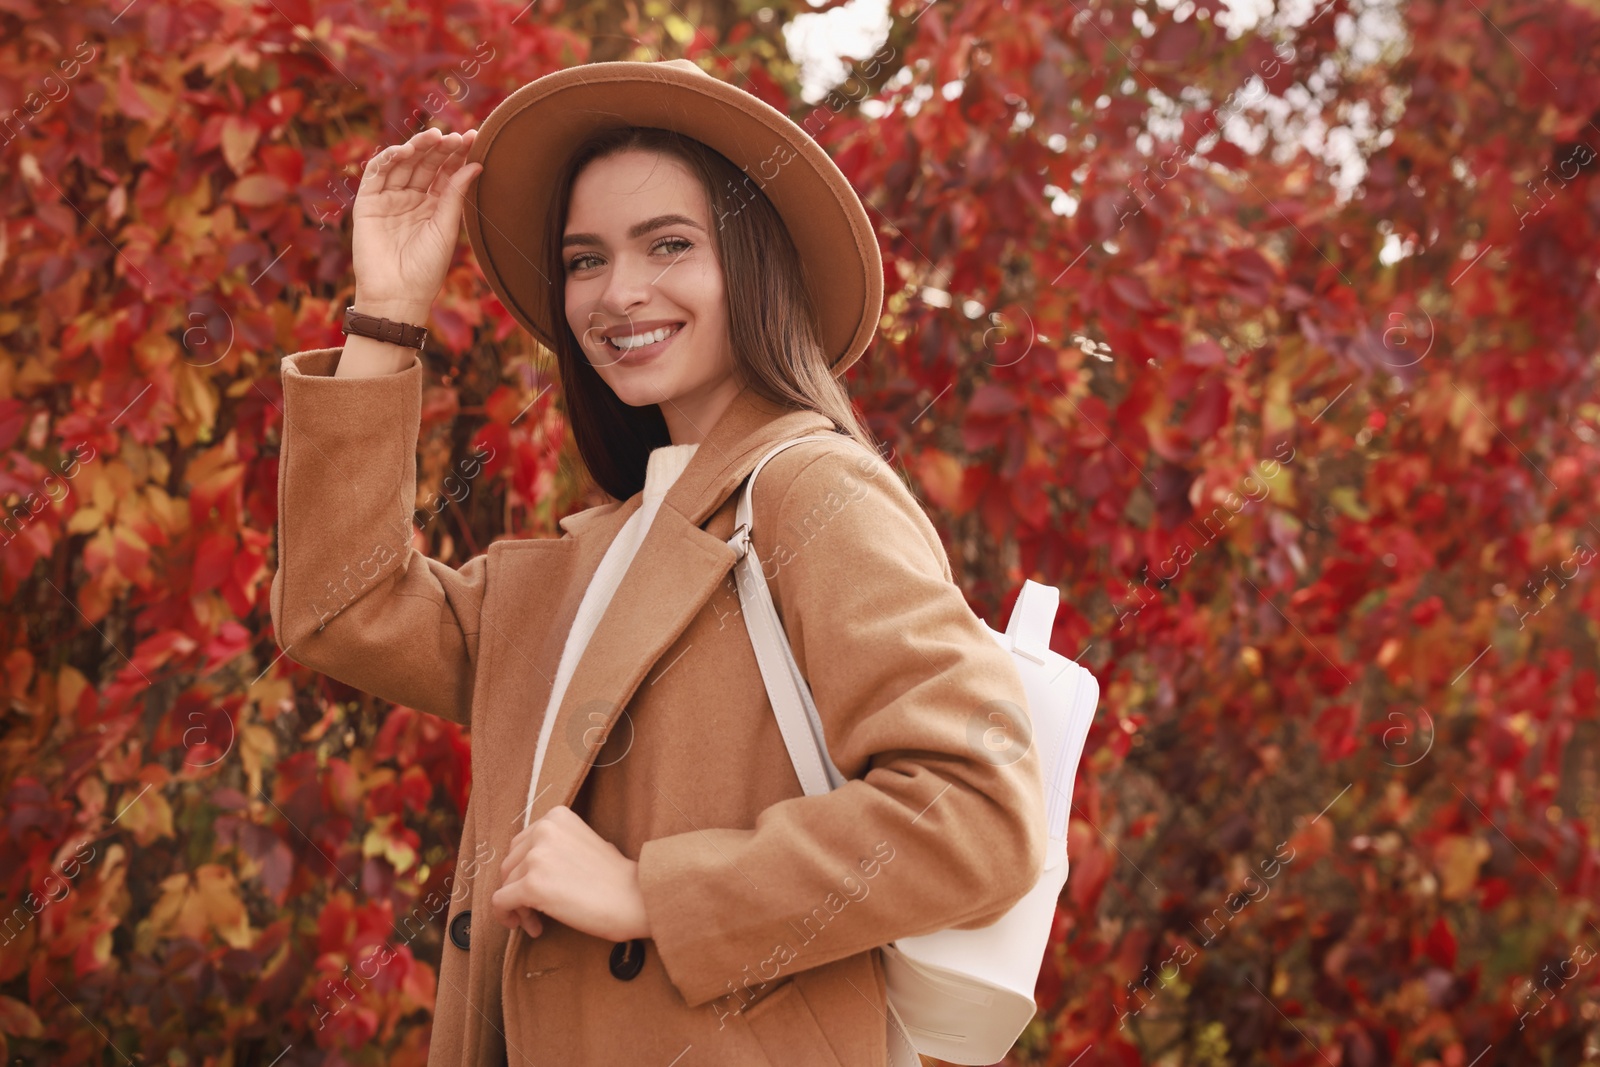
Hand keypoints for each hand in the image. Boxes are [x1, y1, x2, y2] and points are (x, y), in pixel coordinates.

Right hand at [351, 127, 480, 319]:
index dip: (457, 155)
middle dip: (439, 148)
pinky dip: (388, 159)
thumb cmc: (426, 269)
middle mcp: (411, 198)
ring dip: (416, 148)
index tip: (474, 138)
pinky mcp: (367, 203)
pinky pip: (376, 174)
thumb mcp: (446, 228)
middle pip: (425, 164)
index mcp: (433, 205)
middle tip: (454, 136)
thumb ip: (455, 195)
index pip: (445, 173)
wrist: (398, 295)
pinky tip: (405, 151)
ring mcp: (389, 199)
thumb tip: (476, 164)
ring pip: (402, 164)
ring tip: (433, 137)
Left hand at [491, 806, 651, 943]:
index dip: (524, 870)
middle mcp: (544, 830)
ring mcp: (536, 856)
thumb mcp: (583, 843)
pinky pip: (500, 903)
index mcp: (557, 816)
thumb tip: (527, 867)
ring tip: (538, 922)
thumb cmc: (616, 878)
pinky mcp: (531, 884)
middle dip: (518, 889)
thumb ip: (555, 846)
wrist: (637, 898)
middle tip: (535, 910)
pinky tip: (529, 927)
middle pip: (509, 864)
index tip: (537, 888)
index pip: (521, 844)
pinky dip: (508, 917)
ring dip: (519, 907)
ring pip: (505, 885)